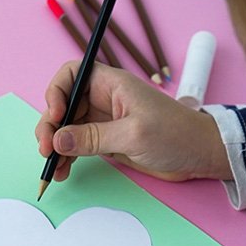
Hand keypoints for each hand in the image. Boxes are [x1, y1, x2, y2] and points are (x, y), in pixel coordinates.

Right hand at [36, 61, 231, 182]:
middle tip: (46, 150)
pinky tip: (64, 171)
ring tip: (53, 167)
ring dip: (56, 146)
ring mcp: (103, 121)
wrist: (199, 155)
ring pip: (67, 128)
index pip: (71, 74)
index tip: (55, 116)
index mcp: (112, 84)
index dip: (57, 92)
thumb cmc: (176, 135)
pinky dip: (67, 157)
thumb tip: (58, 141)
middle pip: (63, 104)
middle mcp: (103, 99)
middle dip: (50, 126)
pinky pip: (78, 145)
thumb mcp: (133, 135)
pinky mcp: (106, 141)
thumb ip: (93, 138)